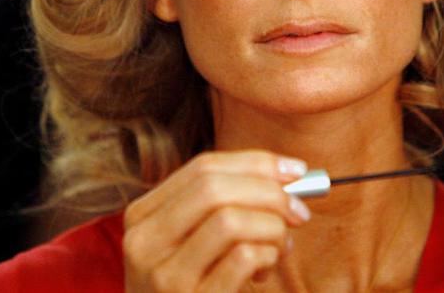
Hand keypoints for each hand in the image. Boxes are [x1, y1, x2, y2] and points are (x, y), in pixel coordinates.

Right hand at [122, 150, 311, 291]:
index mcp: (144, 216)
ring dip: (271, 228)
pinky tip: (263, 271)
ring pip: (229, 220)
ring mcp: (163, 276)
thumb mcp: (196, 241)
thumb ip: (229, 204)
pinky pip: (242, 258)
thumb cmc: (197, 285)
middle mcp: (144, 242)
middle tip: (299, 211)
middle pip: (213, 188)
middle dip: (269, 192)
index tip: (296, 171)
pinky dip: (266, 256)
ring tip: (280, 248)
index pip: (203, 167)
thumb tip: (291, 172)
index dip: (256, 163)